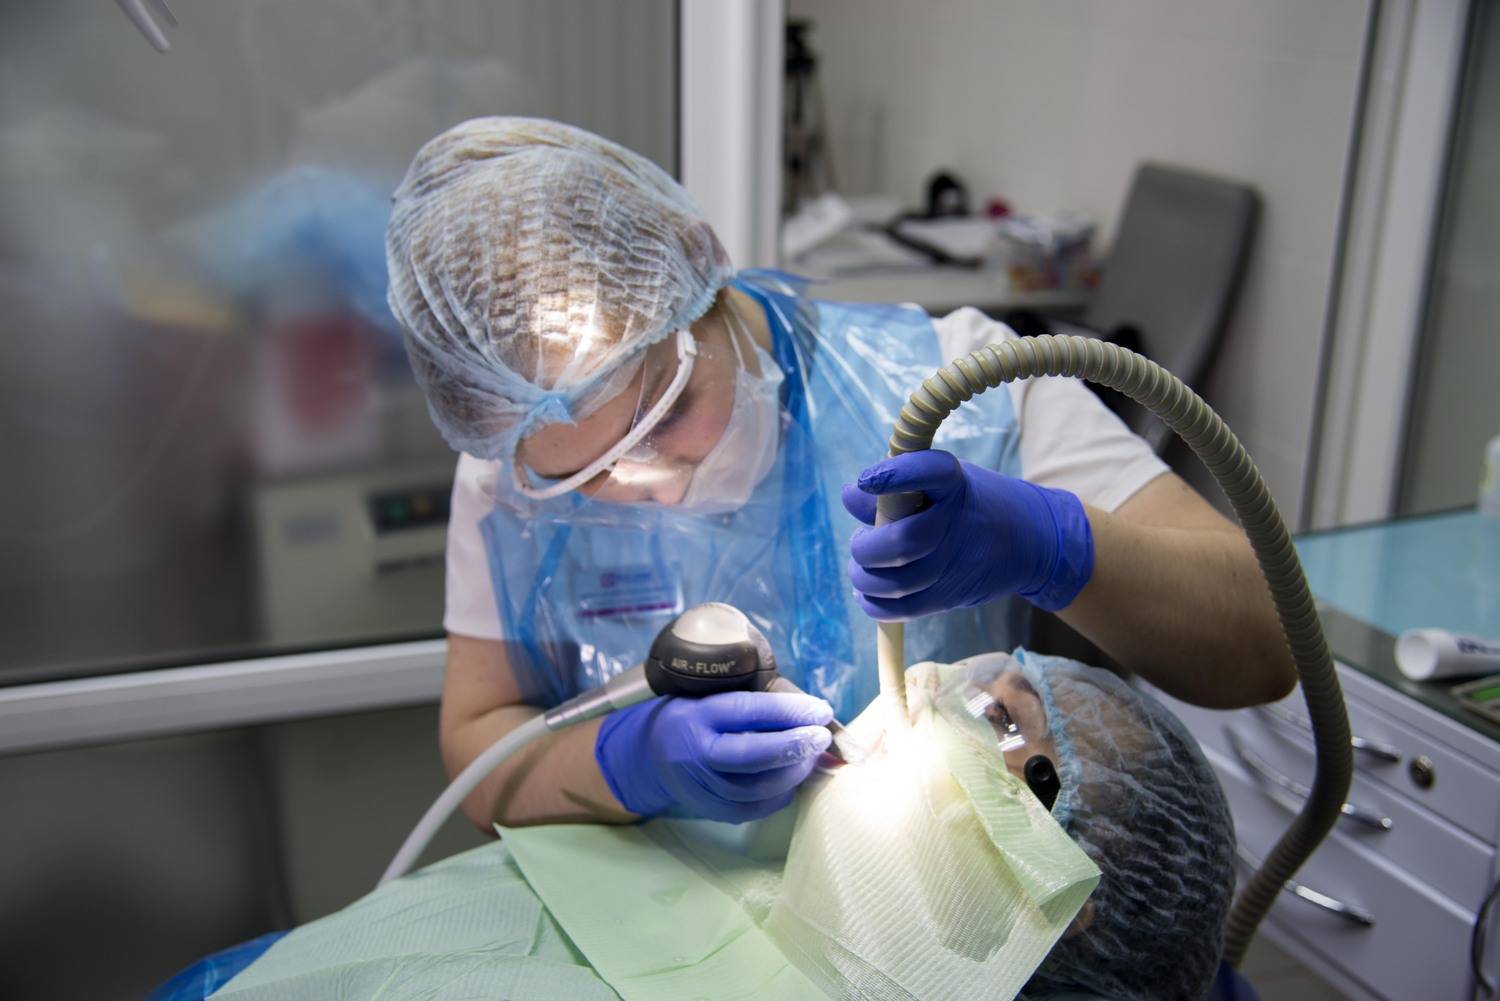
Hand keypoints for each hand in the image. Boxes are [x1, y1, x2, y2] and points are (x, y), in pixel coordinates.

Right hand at [594, 691, 833, 822]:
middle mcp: (696, 753)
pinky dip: (779, 795)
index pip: (747, 711)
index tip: (820, 708)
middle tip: (822, 736)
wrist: (649, 756)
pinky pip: (752, 809)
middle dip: (794, 746)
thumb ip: (749, 702)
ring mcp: (701, 787)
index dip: (788, 710)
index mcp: (696, 715)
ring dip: (793, 773)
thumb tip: (806, 708)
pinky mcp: (709, 811)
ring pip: (756, 789)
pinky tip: (793, 779)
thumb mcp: (708, 696)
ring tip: (812, 757)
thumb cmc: (691, 717)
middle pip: (751, 756)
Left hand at [841, 449, 1092, 618]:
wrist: (1033, 542)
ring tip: (862, 567)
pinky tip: (866, 593)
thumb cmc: (975, 504)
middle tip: (861, 541)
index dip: (896, 474)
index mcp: (956, 484)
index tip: (868, 479)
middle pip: (902, 542)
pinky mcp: (951, 598)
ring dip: (864, 577)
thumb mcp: (947, 482)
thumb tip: (849, 494)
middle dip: (866, 546)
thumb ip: (898, 488)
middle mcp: (956, 524)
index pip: (930, 471)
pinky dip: (874, 605)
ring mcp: (955, 565)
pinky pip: (902, 611)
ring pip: (896, 582)